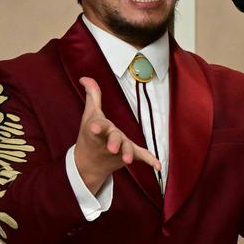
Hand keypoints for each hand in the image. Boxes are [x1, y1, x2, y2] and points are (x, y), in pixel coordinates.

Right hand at [74, 77, 160, 194]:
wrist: (89, 163)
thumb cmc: (89, 135)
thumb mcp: (90, 114)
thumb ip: (92, 95)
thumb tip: (85, 77)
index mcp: (99, 129)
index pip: (98, 126)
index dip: (96, 126)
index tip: (93, 128)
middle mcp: (109, 140)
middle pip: (113, 139)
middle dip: (113, 143)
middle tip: (112, 148)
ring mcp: (119, 149)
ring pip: (126, 149)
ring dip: (127, 153)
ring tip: (128, 160)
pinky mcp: (129, 155)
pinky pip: (141, 156)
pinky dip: (150, 160)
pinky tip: (158, 166)